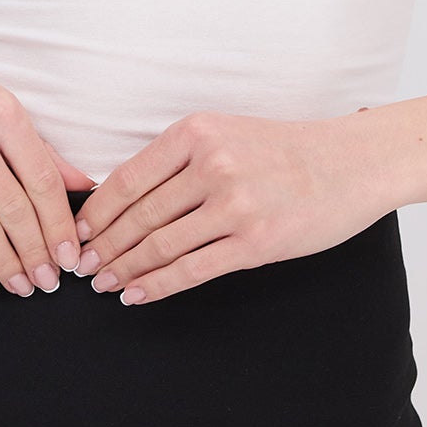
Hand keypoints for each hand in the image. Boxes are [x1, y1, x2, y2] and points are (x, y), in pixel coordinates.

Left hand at [71, 108, 390, 304]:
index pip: (129, 177)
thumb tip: (124, 196)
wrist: (350, 162)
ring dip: (124, 269)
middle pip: (139, 215)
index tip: (76, 232)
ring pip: (160, 245)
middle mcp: (212, 164)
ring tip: (104, 284)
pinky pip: (193, 270)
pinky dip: (158, 286)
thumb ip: (180, 159)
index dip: (96, 211)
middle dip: (104, 246)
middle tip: (80, 267)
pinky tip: (138, 295)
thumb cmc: (285, 149)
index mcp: (197, 132)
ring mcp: (234, 204)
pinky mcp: (255, 241)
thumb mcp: (226, 132)